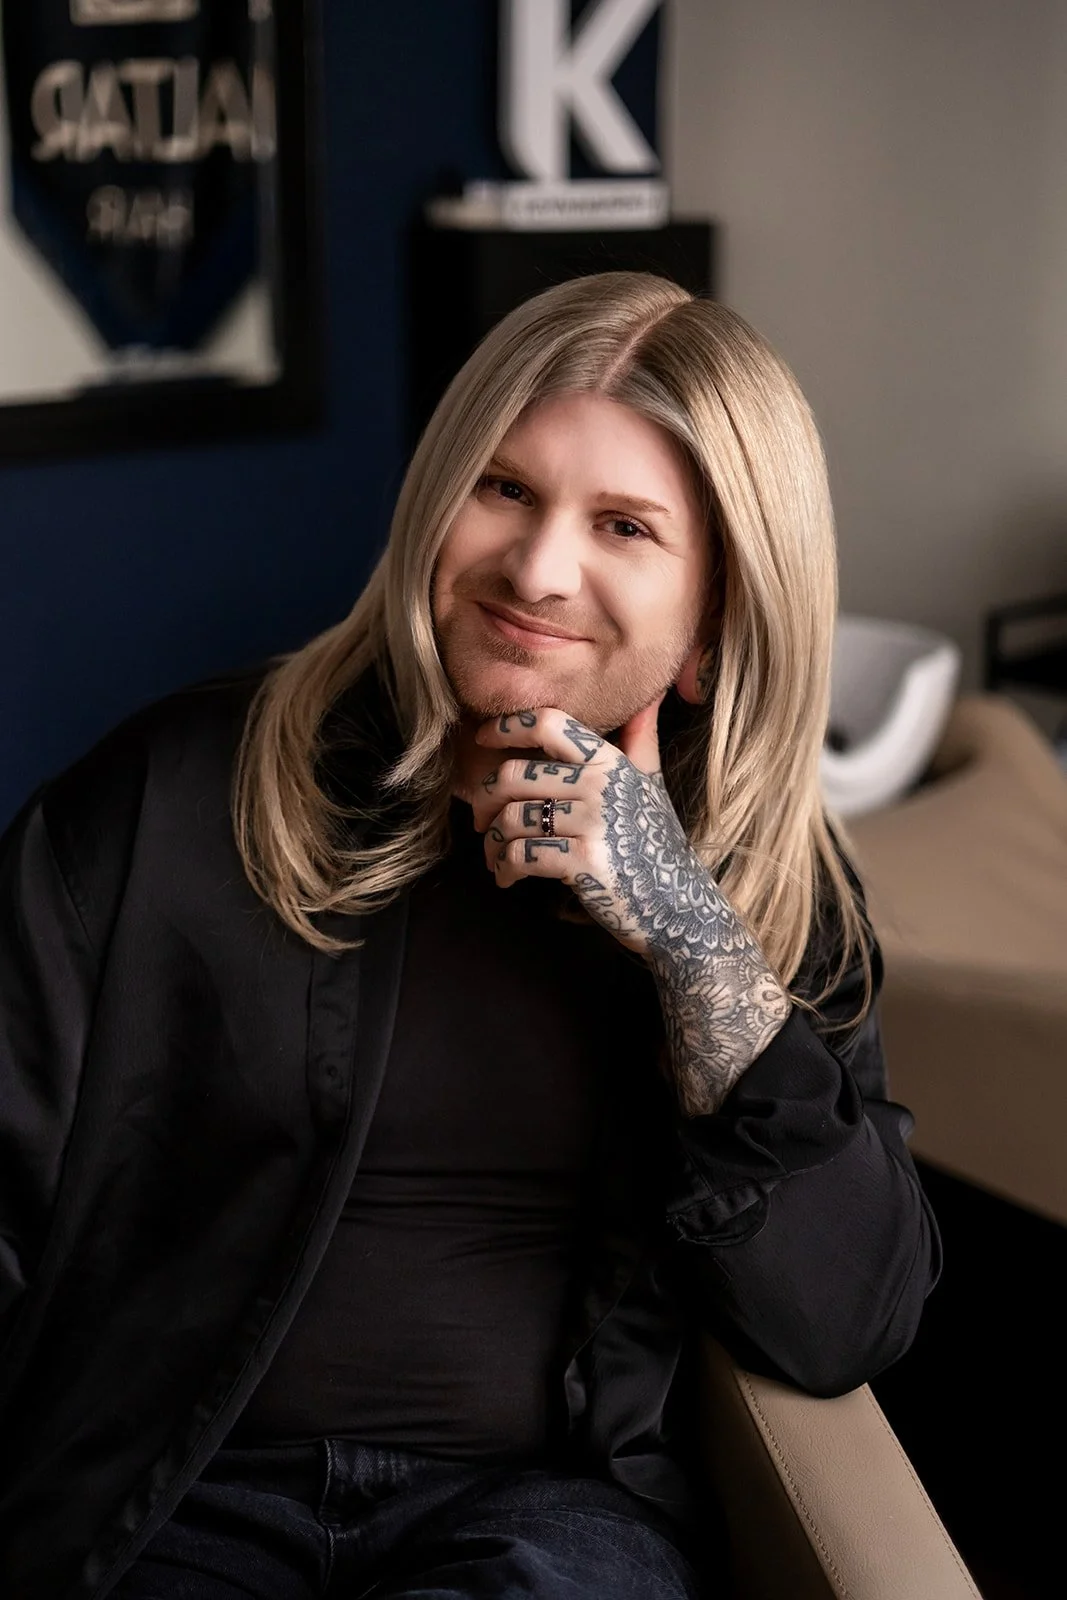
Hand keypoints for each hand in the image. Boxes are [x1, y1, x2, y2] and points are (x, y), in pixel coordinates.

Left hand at [470, 699, 727, 962]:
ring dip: (492, 841)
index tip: (482, 737)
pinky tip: (506, 876)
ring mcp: (593, 825)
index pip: (550, 724)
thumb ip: (641, 739)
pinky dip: (505, 867)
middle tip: (481, 819)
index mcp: (610, 762)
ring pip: (512, 819)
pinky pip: (521, 855)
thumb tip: (650, 695)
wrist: (678, 907)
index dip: (508, 726)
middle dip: (486, 800)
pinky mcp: (583, 863)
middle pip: (515, 776)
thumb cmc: (656, 843)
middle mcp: (601, 787)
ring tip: (495, 854)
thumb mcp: (652, 784)